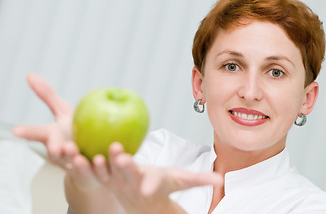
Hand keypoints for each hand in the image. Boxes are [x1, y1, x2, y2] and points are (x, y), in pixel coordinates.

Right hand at [12, 73, 99, 189]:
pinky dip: (96, 166)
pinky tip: (101, 159)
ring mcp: (74, 165)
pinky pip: (93, 171)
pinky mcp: (89, 173)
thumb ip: (48, 96)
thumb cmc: (74, 130)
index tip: (15, 130)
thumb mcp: (64, 111)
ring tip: (78, 155)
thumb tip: (29, 74)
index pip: (38, 134)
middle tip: (59, 147)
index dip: (27, 132)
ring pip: (73, 165)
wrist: (88, 155)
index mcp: (52, 137)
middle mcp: (61, 154)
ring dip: (75, 161)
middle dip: (56, 151)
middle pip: (56, 153)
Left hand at [91, 142, 222, 213]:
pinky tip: (76, 152)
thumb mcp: (178, 182)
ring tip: (91, 157)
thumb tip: (220, 181)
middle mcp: (130, 183)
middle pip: (126, 174)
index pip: (150, 183)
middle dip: (121, 165)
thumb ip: (197, 180)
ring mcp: (115, 182)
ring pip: (105, 173)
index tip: (146, 186)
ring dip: (97, 167)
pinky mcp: (104, 177)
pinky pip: (94, 170)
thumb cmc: (160, 187)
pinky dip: (86, 164)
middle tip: (117, 153)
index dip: (148, 183)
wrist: (140, 203)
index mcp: (148, 182)